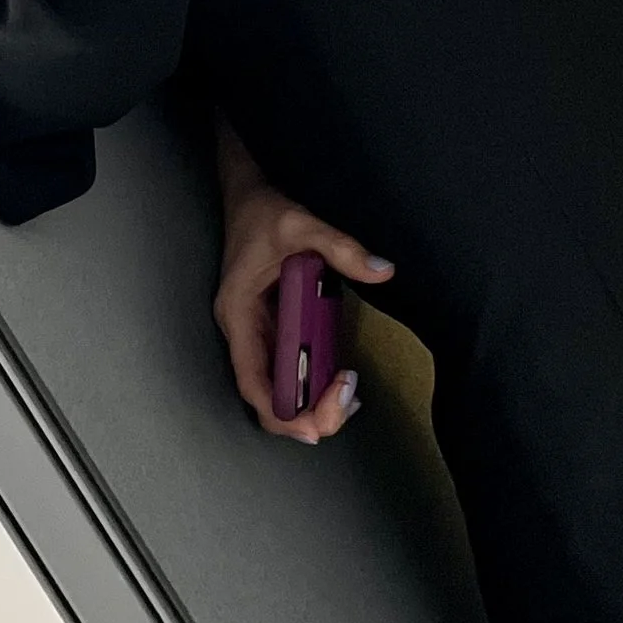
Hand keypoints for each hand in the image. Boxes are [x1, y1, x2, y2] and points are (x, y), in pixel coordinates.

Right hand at [213, 177, 394, 445]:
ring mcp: (258, 333)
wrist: (248, 195)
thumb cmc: (264, 212)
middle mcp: (245, 332)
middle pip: (267, 395)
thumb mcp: (301, 223)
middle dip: (307, 411)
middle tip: (350, 400)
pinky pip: (289, 370)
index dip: (280, 413)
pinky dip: (313, 383)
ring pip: (279, 388)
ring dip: (313, 401)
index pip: (252, 381)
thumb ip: (341, 247)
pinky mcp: (273, 329)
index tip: (316, 428)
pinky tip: (342, 381)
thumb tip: (383, 272)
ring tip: (351, 393)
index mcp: (239, 314)